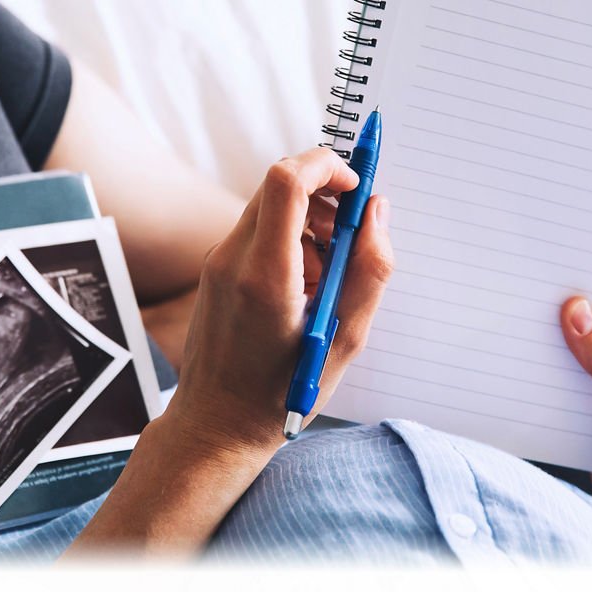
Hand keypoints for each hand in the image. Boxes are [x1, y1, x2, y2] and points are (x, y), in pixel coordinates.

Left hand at [167, 147, 394, 459]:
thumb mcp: (346, 339)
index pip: (287, 179)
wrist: (216, 425)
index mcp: (265, 275)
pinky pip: (258, 231)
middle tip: (350, 237)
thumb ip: (370, 270)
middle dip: (325, 195)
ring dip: (310, 222)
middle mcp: (232, 259)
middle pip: (279, 183)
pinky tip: (304, 289)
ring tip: (328, 276)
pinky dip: (290, 241)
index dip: (328, 167)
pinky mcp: (215, 269)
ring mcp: (217, 261)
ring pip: (270, 206)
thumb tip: (377, 212)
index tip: (357, 190)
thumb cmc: (282, 393)